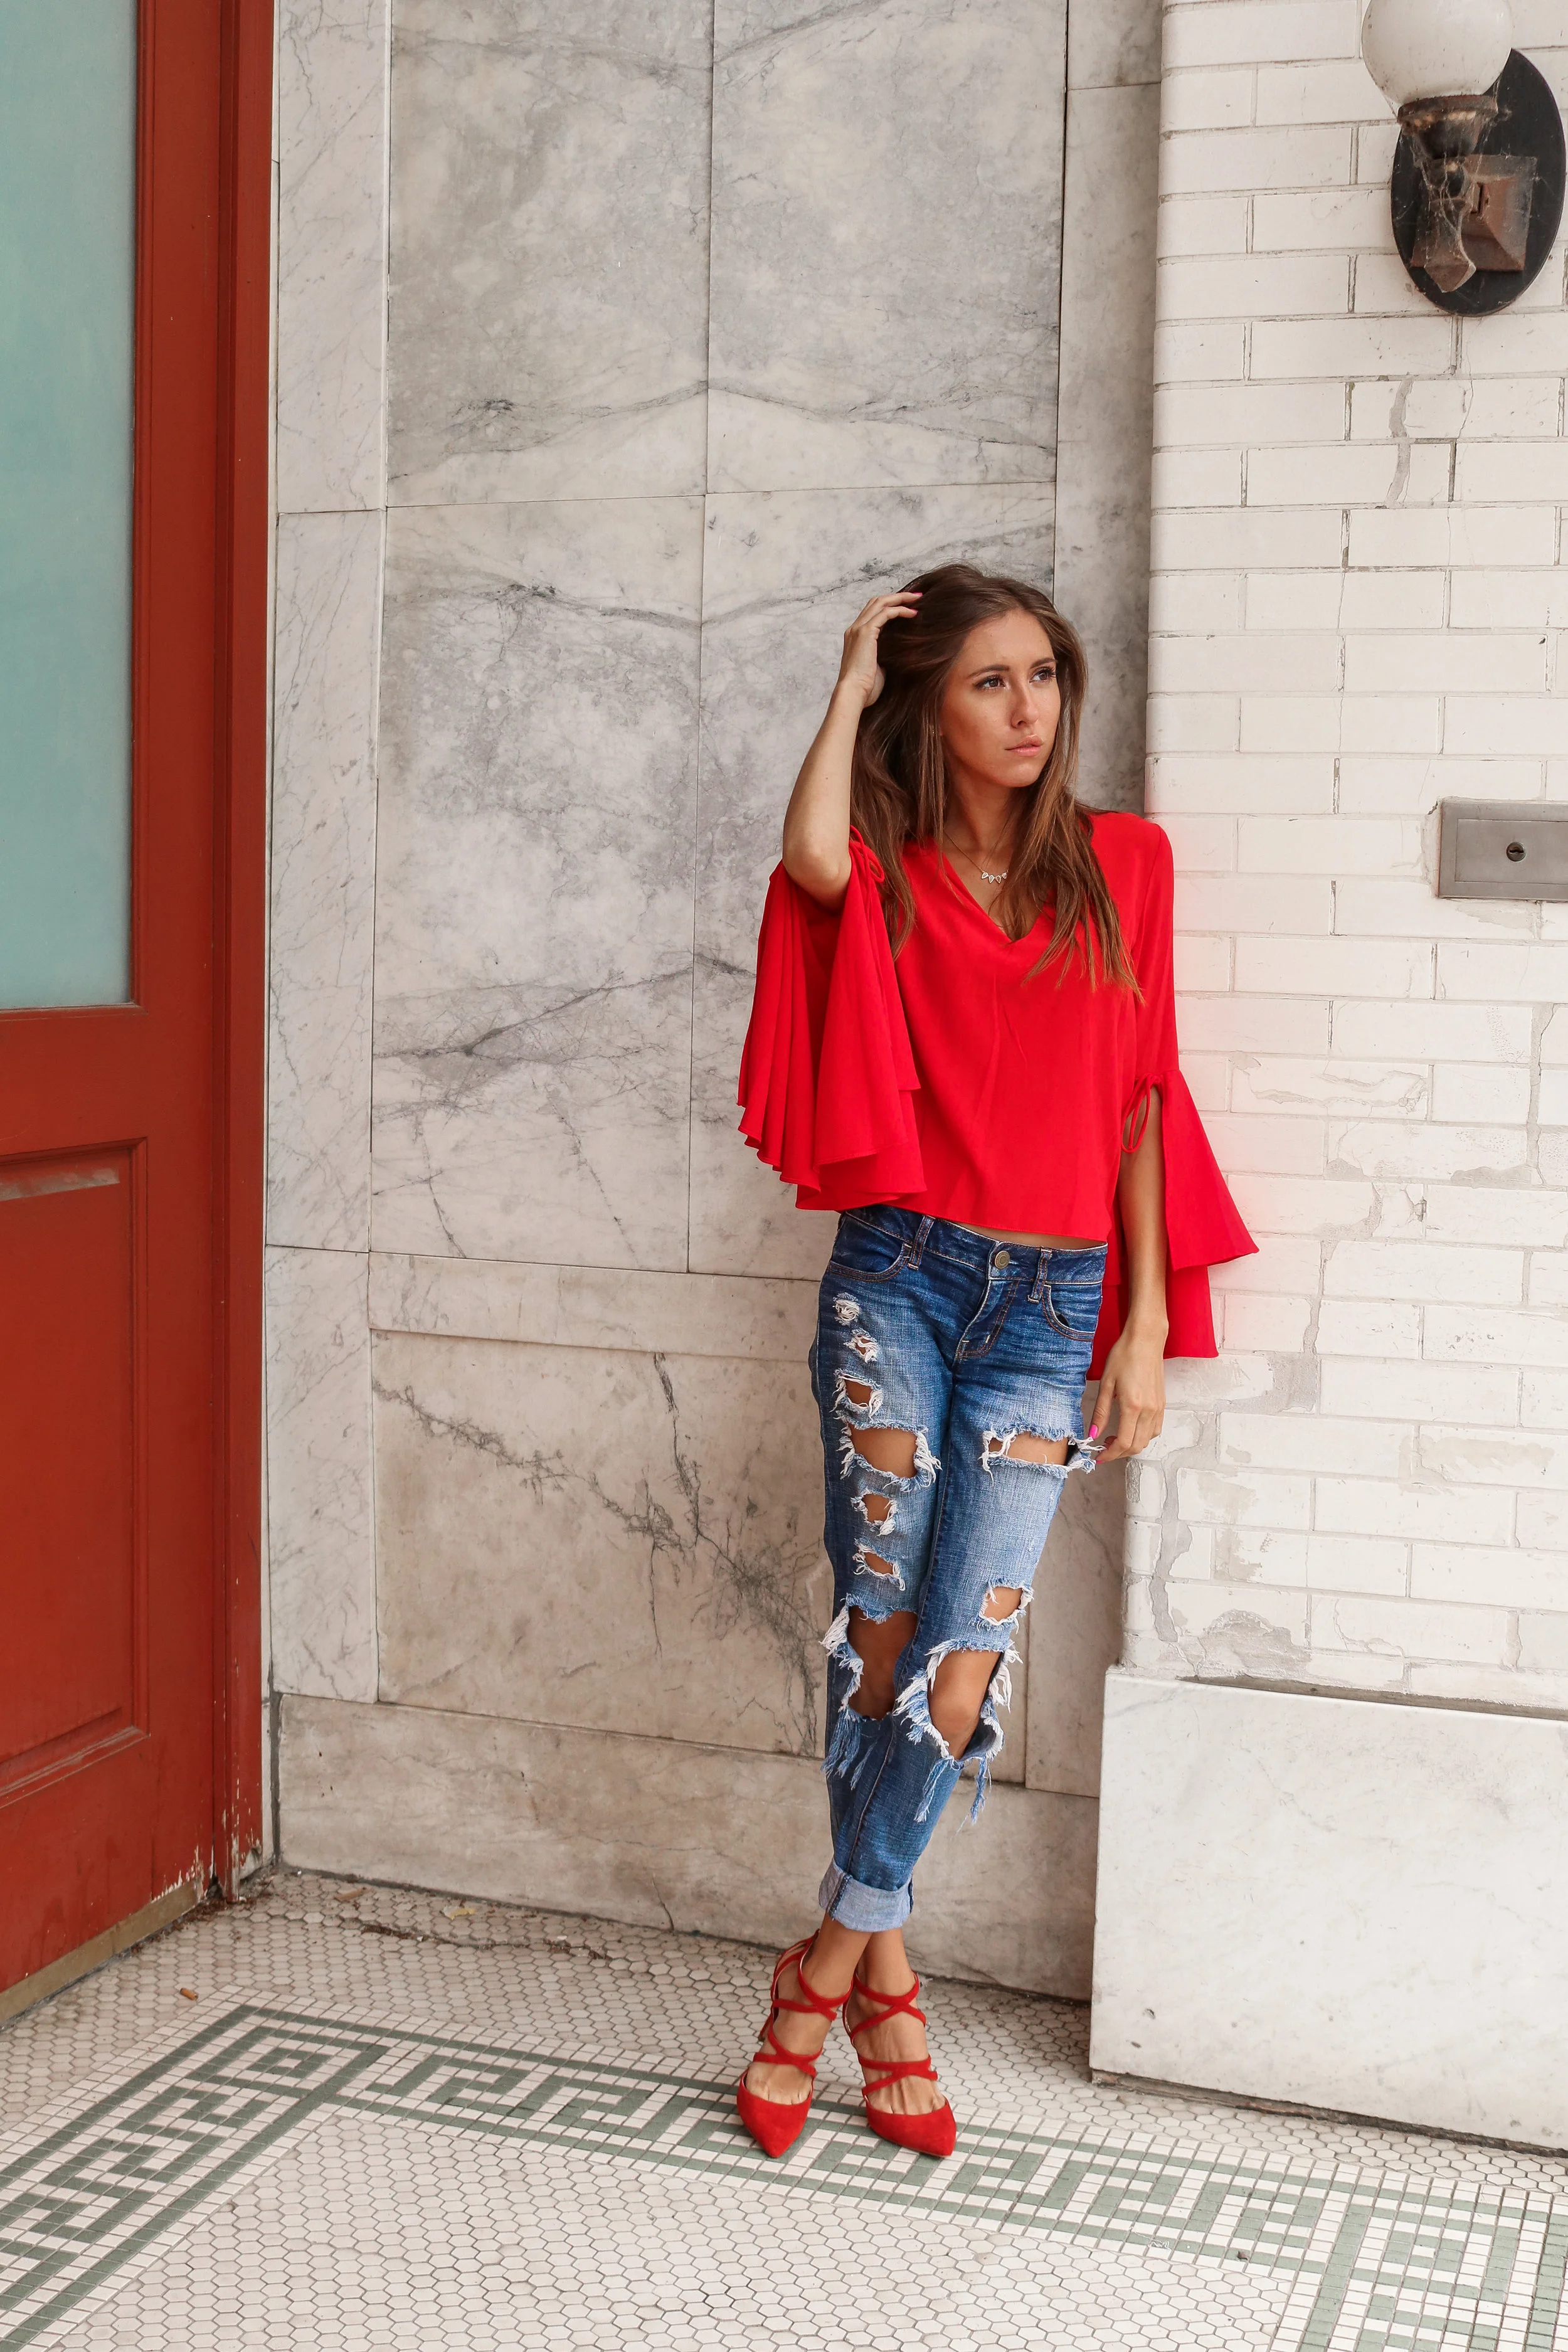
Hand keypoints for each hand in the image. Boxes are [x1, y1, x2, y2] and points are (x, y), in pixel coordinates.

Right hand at [836, 591, 921, 708]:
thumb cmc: (866, 687)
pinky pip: (885, 613)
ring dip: (900, 598)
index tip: (909, 607)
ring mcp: (859, 629)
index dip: (890, 605)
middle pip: (876, 601)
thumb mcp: (878, 666)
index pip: (872, 612)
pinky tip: (912, 613)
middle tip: (916, 597)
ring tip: (917, 599)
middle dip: (897, 596)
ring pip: (881, 602)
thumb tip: (901, 652)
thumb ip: (885, 654)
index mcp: (856, 637)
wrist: (854, 693)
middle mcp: (855, 629)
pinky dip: (900, 610)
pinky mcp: (866, 633)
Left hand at [1092, 1325, 1165, 1461]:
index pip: (1123, 1442)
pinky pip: (1155, 1429)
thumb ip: (1100, 1411)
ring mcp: (1158, 1408)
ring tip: (1114, 1437)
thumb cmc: (1124, 1356)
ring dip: (1131, 1445)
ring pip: (1147, 1440)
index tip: (1098, 1457)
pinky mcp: (1162, 1404)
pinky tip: (1130, 1428)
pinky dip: (1143, 1436)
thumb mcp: (1106, 1383)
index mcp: (1133, 1406)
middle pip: (1136, 1446)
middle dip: (1119, 1453)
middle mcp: (1149, 1410)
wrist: (1146, 1340)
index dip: (1109, 1454)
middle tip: (1103, 1448)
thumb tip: (1093, 1434)